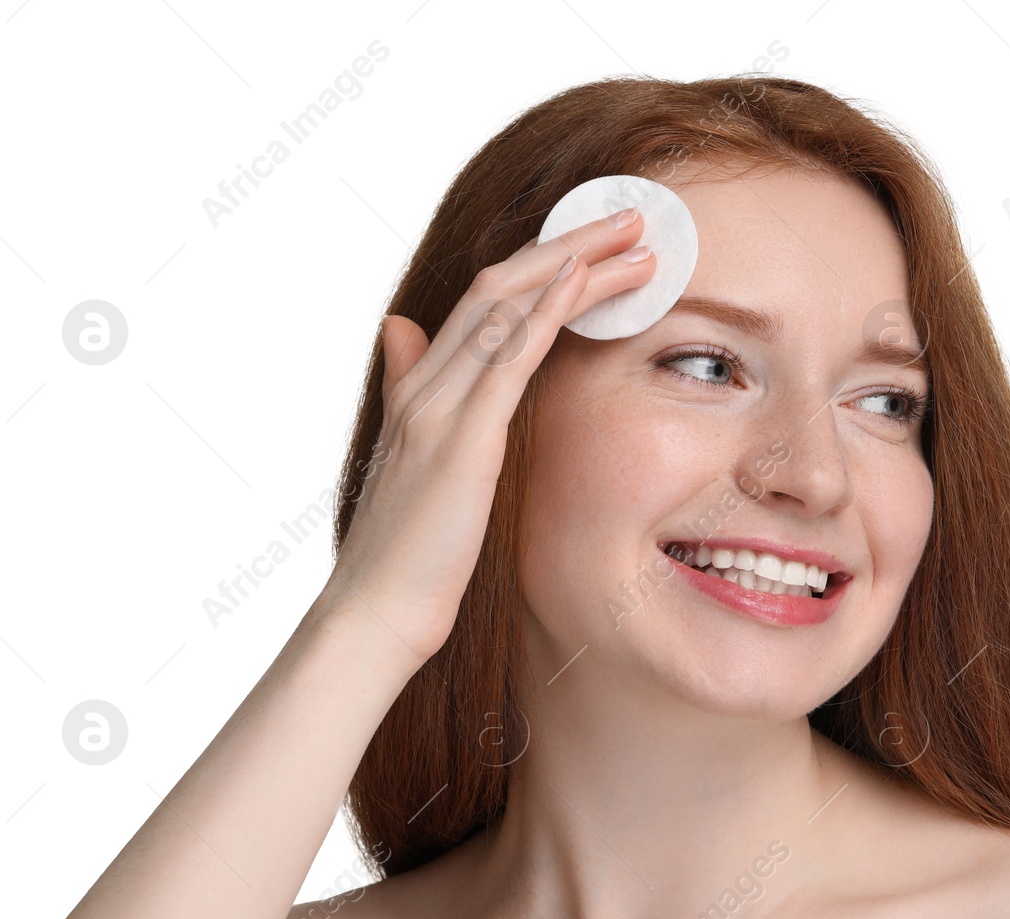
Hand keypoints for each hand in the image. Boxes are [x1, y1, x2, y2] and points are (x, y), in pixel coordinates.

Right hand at [317, 206, 655, 665]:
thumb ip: (411, 389)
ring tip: (634, 237)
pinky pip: (507, 356)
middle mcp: (427, 383)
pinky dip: (547, 310)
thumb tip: (397, 329)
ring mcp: (440, 407)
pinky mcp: (461, 439)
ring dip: (575, 261)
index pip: (485, 299)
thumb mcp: (412, 460)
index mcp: (421, 388)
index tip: (598, 241)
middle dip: (568, 241)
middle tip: (631, 216)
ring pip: (507, 304)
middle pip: (500, 283)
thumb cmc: (404, 552)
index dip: (541, 261)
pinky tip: (585, 280)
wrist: (374, 611)